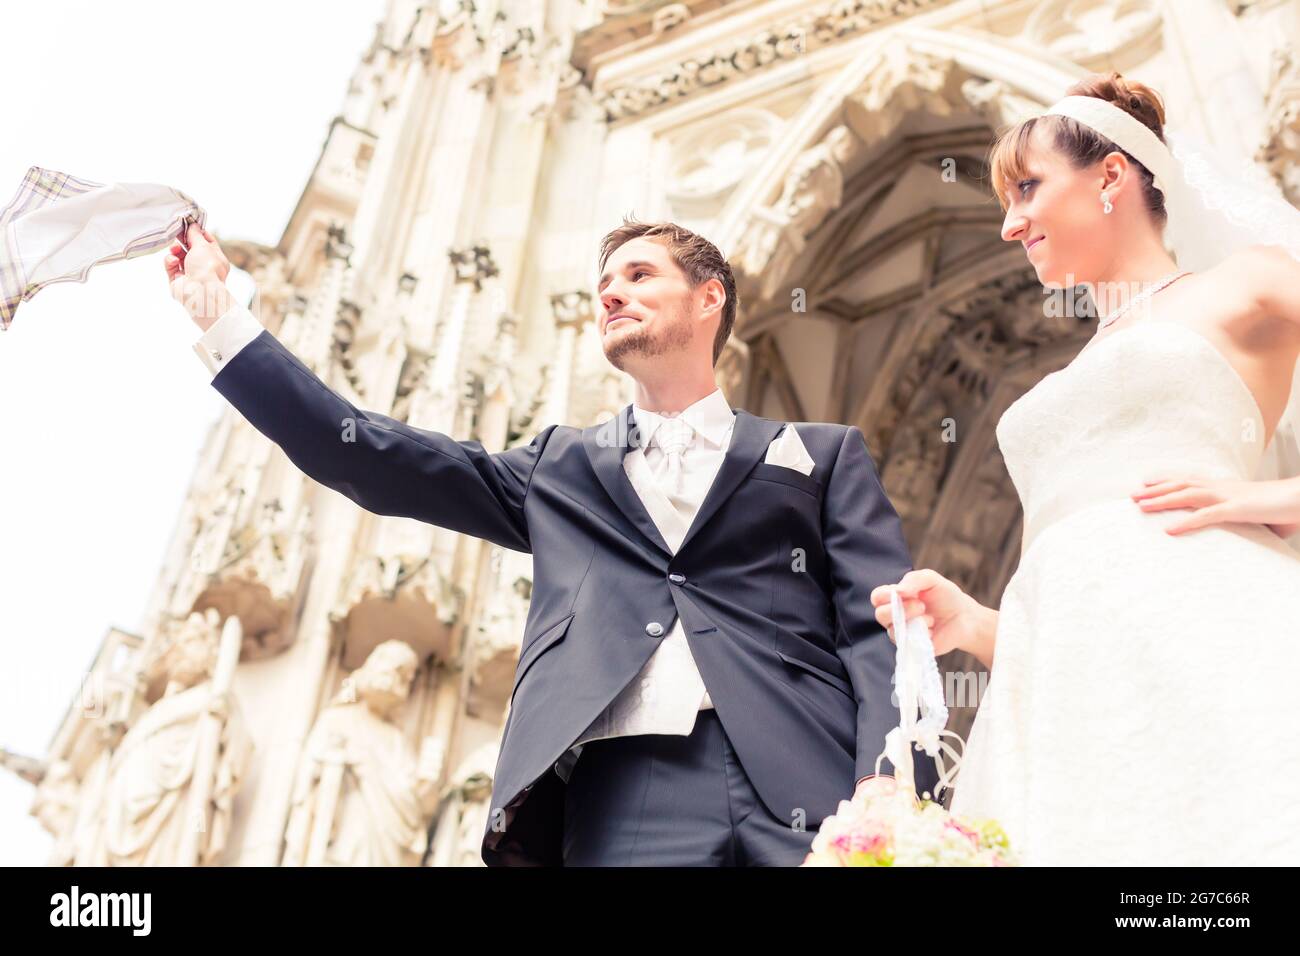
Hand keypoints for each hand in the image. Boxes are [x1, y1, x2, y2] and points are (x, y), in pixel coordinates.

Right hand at [165, 221, 233, 330]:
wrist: (199, 291)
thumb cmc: (206, 268)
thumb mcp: (203, 246)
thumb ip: (195, 234)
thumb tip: (193, 225)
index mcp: (215, 258)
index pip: (207, 242)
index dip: (197, 233)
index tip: (188, 224)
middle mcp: (203, 266)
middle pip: (190, 248)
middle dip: (183, 240)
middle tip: (177, 233)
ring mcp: (190, 273)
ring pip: (178, 256)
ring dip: (175, 250)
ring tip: (175, 249)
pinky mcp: (177, 279)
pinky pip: (171, 265)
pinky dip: (170, 261)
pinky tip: (173, 261)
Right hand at [869, 568, 983, 657]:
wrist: (966, 618)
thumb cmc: (946, 597)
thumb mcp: (931, 579)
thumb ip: (913, 580)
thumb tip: (897, 592)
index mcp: (896, 598)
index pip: (877, 597)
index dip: (884, 596)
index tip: (902, 593)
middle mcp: (895, 616)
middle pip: (880, 615)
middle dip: (901, 609)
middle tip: (921, 605)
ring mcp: (903, 632)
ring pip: (892, 630)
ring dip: (914, 621)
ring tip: (931, 618)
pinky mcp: (912, 647)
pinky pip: (907, 643)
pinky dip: (922, 634)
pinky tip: (932, 630)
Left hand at [1131, 475, 1299, 536]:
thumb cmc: (1284, 508)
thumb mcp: (1256, 514)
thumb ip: (1240, 522)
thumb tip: (1236, 536)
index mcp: (1226, 488)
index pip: (1190, 480)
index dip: (1167, 481)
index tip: (1146, 483)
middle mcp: (1223, 488)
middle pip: (1182, 485)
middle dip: (1155, 489)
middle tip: (1131, 495)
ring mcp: (1229, 497)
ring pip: (1187, 495)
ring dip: (1162, 500)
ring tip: (1140, 507)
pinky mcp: (1238, 509)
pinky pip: (1207, 516)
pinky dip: (1186, 522)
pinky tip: (1168, 530)